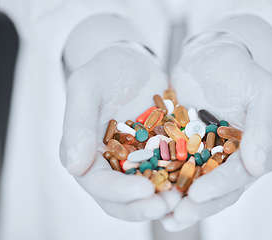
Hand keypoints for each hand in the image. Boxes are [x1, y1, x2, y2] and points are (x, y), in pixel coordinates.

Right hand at [60, 44, 169, 220]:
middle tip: (168, 205)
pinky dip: (180, 181)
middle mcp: (110, 164)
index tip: (144, 191)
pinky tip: (198, 181)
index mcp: (86, 154)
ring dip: (164, 200)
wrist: (134, 61)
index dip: (120, 192)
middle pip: (123, 199)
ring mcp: (136, 162)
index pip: (99, 183)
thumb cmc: (106, 69)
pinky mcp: (159, 155)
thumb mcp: (87, 87)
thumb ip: (78, 124)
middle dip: (144, 206)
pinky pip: (169, 173)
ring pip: (146, 193)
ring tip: (185, 199)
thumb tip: (73, 167)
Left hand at [162, 33, 271, 230]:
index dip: (220, 187)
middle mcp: (231, 160)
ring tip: (160, 216)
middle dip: (197, 205)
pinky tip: (146, 192)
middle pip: (217, 190)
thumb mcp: (260, 91)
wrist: (208, 56)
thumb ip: (263, 128)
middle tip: (175, 216)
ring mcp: (206, 157)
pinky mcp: (183, 150)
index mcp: (255, 151)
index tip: (198, 194)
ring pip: (194, 185)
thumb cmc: (238, 70)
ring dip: (178, 203)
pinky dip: (161, 181)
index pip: (239, 175)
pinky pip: (172, 168)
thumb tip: (259, 168)